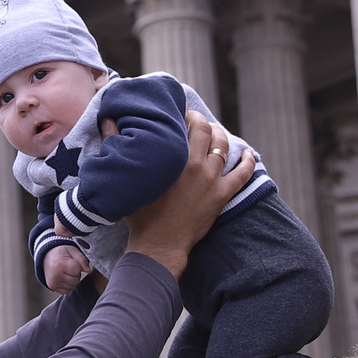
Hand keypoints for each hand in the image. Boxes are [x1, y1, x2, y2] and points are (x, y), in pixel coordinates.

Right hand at [41, 244, 92, 293]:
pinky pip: (67, 290)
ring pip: (72, 286)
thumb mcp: (72, 250)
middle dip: (76, 274)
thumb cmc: (60, 253)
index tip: (73, 262)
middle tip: (70, 268)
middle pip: (76, 280)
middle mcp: (56, 275)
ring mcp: (54, 282)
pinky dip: (68, 285)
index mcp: (61, 264)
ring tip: (67, 272)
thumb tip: (88, 270)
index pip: (78, 270)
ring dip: (73, 280)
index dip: (78, 266)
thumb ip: (82, 259)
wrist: (46, 257)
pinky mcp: (52, 287)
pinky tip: (64, 277)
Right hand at [125, 112, 254, 277]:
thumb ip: (116, 145)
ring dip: (221, 136)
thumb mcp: (127, 177)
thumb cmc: (140, 213)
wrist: (159, 245)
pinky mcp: (222, 196)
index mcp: (176, 157)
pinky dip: (248, 162)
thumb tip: (108, 121)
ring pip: (224, 147)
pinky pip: (242, 174)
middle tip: (194, 120)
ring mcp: (213, 180)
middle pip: (207, 131)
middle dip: (202, 121)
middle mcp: (198, 164)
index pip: (187, 124)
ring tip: (215, 132)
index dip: (185, 114)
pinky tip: (249, 154)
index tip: (179, 113)